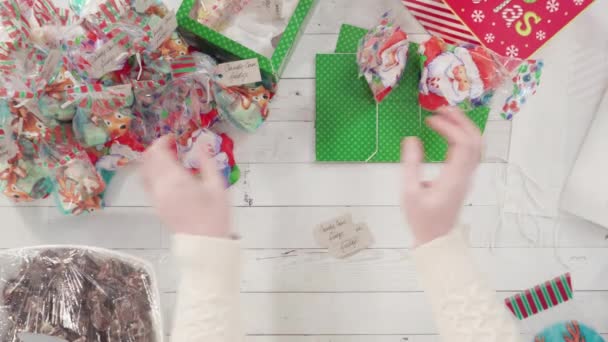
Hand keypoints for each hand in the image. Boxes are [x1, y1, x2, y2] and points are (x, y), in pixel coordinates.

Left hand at [140, 135, 230, 237]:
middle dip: (156, 149)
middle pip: (147, 160)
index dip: (162, 141)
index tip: (173, 138)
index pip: (159, 153)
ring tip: (166, 159)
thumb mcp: (217, 186)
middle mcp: (161, 186)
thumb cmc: (215, 214)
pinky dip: (150, 174)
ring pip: (144, 172)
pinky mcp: (155, 206)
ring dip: (151, 161)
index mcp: (177, 180)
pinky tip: (164, 175)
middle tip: (170, 146)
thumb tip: (202, 143)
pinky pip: (146, 184)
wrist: (204, 243)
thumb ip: (207, 162)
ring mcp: (155, 197)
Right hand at [401, 107, 481, 245]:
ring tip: (445, 116)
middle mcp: (466, 174)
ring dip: (464, 126)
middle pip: (475, 140)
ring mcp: (468, 176)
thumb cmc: (422, 219)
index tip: (430, 120)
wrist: (436, 239)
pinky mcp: (464, 177)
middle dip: (461, 120)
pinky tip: (448, 131)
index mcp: (454, 178)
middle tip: (441, 109)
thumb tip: (412, 140)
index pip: (461, 143)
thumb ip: (411, 165)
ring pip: (476, 144)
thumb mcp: (409, 193)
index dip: (449, 126)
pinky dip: (462, 136)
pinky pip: (471, 151)